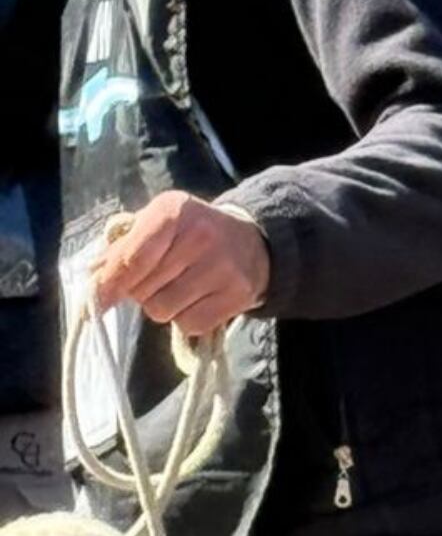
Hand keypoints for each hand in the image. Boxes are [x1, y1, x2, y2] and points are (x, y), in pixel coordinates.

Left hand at [92, 192, 269, 338]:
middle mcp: (201, 236)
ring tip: (179, 289)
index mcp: (174, 211)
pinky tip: (199, 300)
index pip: (132, 259)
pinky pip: (189, 324)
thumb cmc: (192, 233)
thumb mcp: (157, 224)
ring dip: (162, 306)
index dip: (111, 282)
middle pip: (143, 289)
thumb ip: (123, 248)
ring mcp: (223, 267)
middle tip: (158, 279)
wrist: (253, 242)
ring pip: (163, 311)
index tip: (100, 298)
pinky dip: (186, 319)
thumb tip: (93, 279)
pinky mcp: (238, 295)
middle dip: (141, 291)